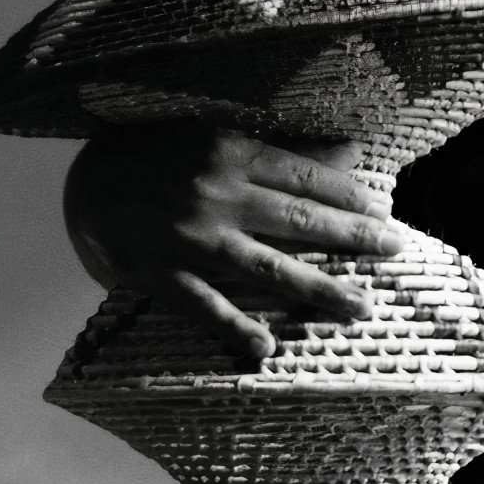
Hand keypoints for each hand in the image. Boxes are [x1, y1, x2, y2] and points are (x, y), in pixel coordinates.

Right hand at [62, 122, 404, 360]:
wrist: (90, 181)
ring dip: (316, 288)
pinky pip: (204, 306)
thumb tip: (351, 151)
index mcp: (232, 152)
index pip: (305, 178)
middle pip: (297, 221)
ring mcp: (188, 239)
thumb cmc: (167, 154)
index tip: (384, 211)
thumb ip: (284, 149)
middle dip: (351, 237)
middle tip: (394, 249)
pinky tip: (267, 347)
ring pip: (264, 268)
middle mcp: (216, 194)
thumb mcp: (222, 136)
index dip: (349, 196)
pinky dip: (235, 327)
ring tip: (358, 305)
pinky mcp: (159, 275)